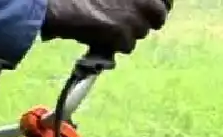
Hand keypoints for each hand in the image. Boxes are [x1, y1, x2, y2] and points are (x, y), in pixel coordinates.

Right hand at [40, 0, 171, 54]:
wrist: (63, 5)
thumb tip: (139, 3)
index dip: (157, 3)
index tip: (149, 7)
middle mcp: (147, 2)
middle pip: (159, 16)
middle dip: (147, 19)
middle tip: (131, 19)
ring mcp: (137, 20)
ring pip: (142, 32)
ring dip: (130, 31)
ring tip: (111, 23)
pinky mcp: (124, 37)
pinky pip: (127, 45)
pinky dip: (117, 43)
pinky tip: (104, 33)